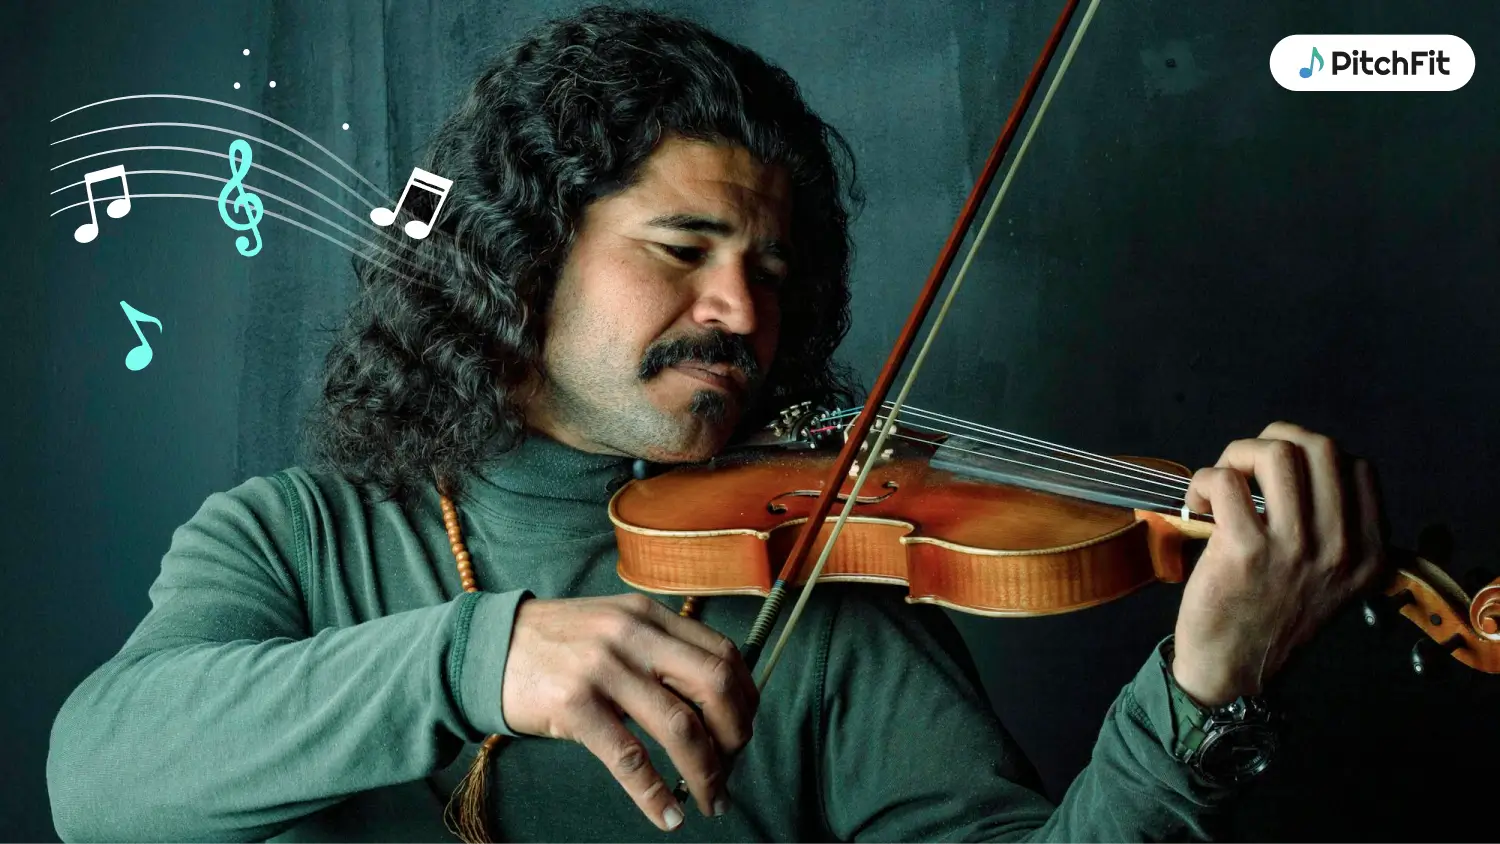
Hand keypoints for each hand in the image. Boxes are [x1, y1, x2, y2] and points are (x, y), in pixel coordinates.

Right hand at [501, 593, 756, 830]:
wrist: (486, 648)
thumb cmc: (557, 643)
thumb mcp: (614, 625)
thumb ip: (659, 647)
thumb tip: (717, 698)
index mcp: (648, 615)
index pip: (723, 654)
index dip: (746, 699)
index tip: (744, 731)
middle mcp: (632, 635)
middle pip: (714, 686)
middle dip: (736, 736)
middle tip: (733, 769)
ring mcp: (602, 669)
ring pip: (680, 727)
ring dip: (707, 773)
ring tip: (712, 801)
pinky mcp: (573, 705)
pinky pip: (630, 759)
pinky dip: (656, 795)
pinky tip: (668, 817)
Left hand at [1171, 421, 1386, 705]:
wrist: (1234, 670)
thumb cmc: (1272, 616)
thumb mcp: (1330, 578)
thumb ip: (1333, 529)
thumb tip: (1298, 466)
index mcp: (1369, 552)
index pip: (1357, 467)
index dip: (1311, 455)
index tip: (1278, 477)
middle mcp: (1341, 548)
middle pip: (1321, 448)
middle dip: (1274, 440)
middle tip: (1246, 467)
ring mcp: (1295, 548)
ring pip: (1276, 454)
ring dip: (1237, 455)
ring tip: (1221, 484)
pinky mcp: (1245, 550)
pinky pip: (1226, 480)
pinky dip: (1205, 480)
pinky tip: (1198, 505)